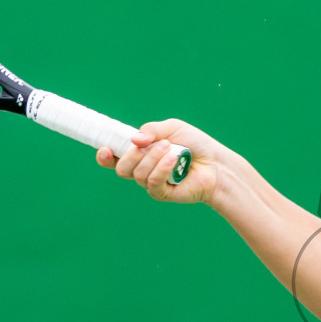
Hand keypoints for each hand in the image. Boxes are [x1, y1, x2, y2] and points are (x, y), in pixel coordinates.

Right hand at [96, 118, 248, 206]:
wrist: (216, 163)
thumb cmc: (195, 144)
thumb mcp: (172, 128)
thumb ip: (151, 130)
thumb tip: (133, 140)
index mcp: (140, 152)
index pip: (114, 157)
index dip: (104, 156)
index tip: (105, 149)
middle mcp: (142, 169)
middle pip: (121, 168)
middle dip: (132, 155)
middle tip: (152, 145)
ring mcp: (151, 182)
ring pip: (137, 175)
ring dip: (152, 159)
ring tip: (171, 149)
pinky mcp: (162, 193)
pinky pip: (152, 183)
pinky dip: (160, 169)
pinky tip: (172, 160)